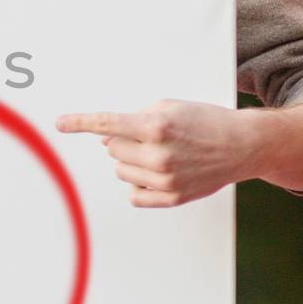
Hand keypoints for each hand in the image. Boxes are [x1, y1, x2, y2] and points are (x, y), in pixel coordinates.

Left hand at [55, 100, 258, 207]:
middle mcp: (159, 155)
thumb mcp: (170, 106)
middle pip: (112, 149)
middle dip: (123, 141)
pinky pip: (134, 195)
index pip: (108, 124)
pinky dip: (139, 183)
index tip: (60, 123)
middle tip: (148, 137)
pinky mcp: (171, 197)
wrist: (242, 145)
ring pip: (120, 171)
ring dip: (131, 161)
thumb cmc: (205, 122)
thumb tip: (106, 138)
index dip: (80, 122)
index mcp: (157, 126)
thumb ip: (136, 118)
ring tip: (159, 154)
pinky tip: (158, 173)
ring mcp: (165, 179)